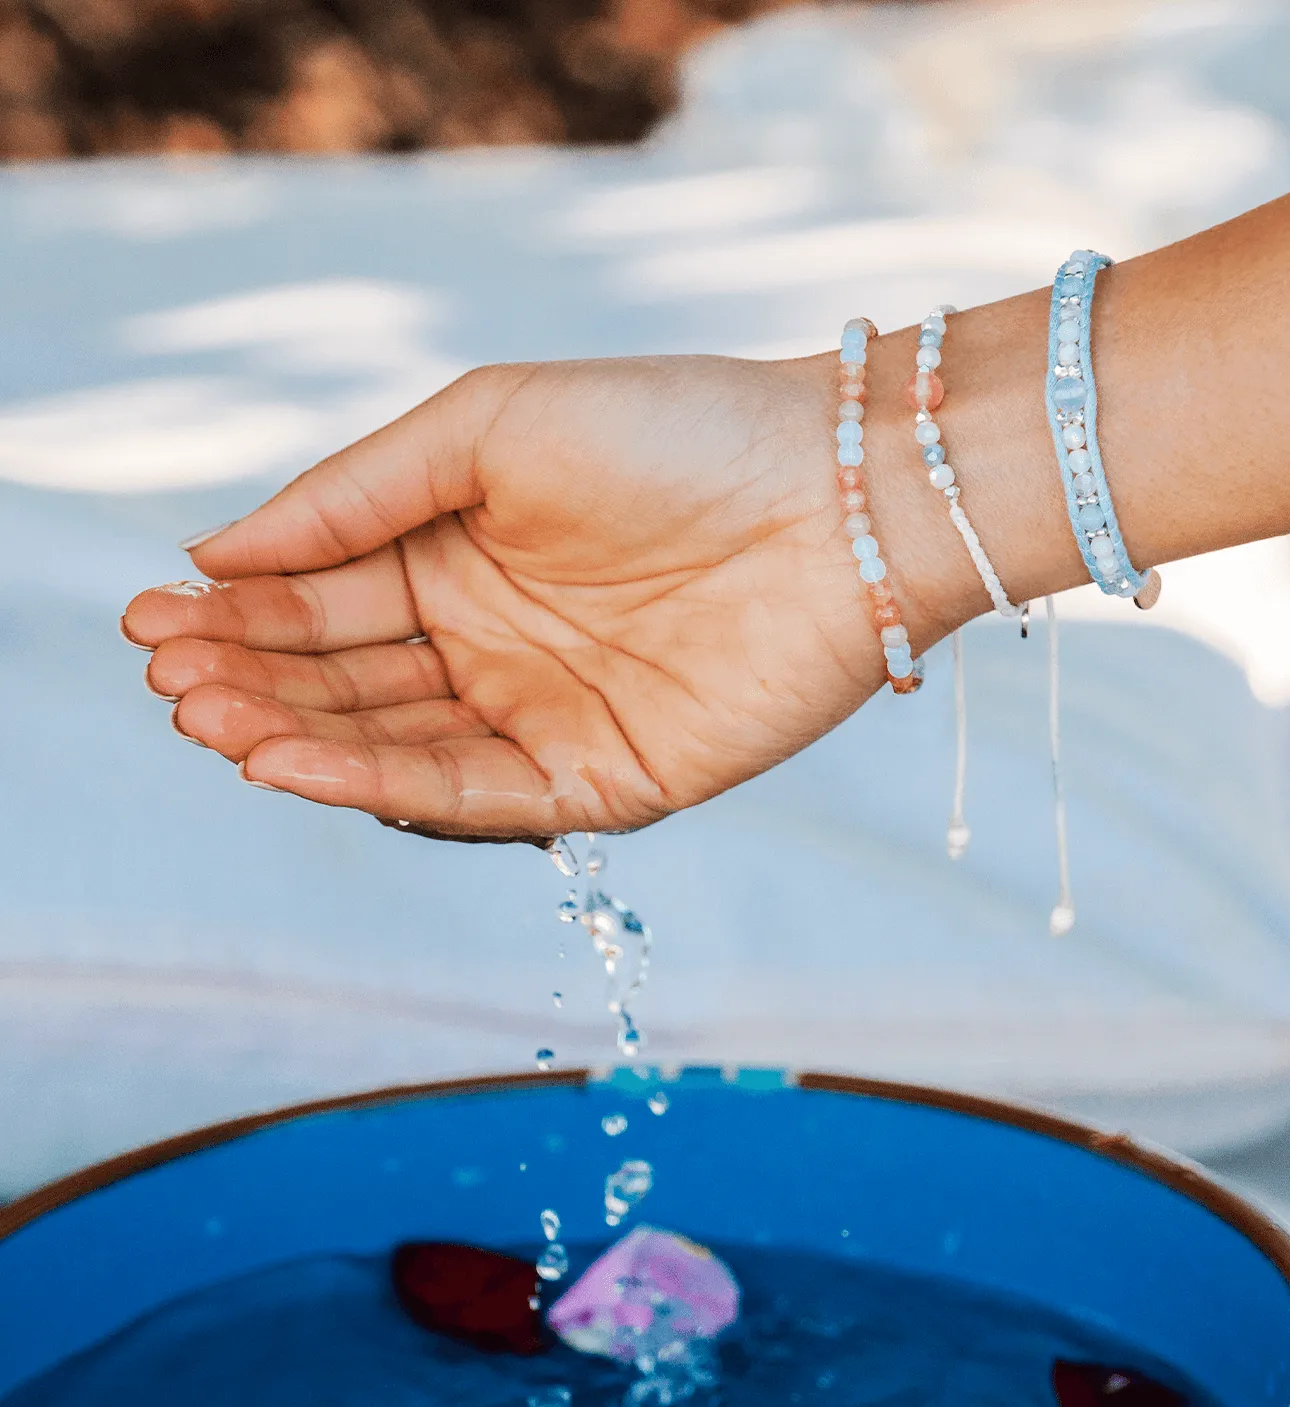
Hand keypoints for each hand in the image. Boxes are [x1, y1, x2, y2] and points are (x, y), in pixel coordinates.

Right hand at [122, 350, 975, 838]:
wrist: (836, 491)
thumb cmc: (671, 432)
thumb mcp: (488, 428)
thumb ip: (356, 495)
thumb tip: (213, 553)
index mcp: (463, 559)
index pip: (325, 601)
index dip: (238, 615)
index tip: (153, 619)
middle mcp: (497, 647)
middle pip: (349, 683)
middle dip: (254, 684)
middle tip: (171, 680)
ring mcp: (549, 719)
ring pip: (397, 748)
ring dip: (299, 740)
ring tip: (212, 719)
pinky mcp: (609, 781)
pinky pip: (479, 795)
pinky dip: (386, 785)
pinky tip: (300, 761)